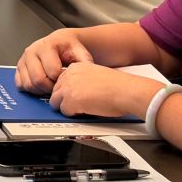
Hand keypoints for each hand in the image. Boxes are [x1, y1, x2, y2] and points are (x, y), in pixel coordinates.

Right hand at [14, 29, 94, 95]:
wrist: (61, 42)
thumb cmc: (70, 49)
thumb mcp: (81, 53)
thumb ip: (84, 64)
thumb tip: (86, 78)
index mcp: (47, 46)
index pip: (52, 72)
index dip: (62, 81)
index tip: (68, 80)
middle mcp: (32, 51)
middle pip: (38, 80)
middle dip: (50, 88)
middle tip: (59, 87)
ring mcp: (23, 59)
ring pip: (28, 84)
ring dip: (40, 90)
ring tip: (51, 86)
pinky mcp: (18, 67)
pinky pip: (20, 85)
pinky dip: (31, 89)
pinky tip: (41, 86)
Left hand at [49, 59, 164, 120]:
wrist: (127, 91)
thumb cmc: (119, 86)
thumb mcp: (96, 75)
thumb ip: (83, 80)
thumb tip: (77, 92)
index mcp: (76, 67)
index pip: (60, 81)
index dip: (67, 91)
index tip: (73, 97)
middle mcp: (70, 75)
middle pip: (55, 91)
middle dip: (64, 100)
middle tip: (77, 105)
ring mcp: (69, 87)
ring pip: (55, 102)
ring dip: (67, 108)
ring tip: (82, 109)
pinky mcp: (71, 100)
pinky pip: (64, 112)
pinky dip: (74, 114)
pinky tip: (86, 111)